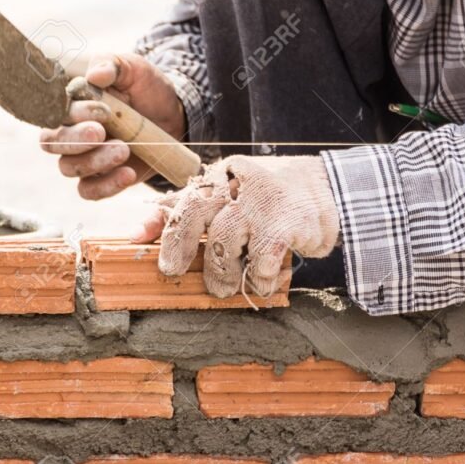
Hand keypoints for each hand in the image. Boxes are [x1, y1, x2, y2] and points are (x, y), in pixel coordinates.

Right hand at [39, 53, 185, 199]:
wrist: (172, 115)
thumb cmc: (145, 88)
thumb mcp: (133, 68)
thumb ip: (112, 65)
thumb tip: (94, 74)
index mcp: (71, 105)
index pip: (55, 112)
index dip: (73, 114)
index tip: (102, 109)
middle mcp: (70, 133)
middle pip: (52, 142)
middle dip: (75, 139)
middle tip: (101, 132)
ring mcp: (83, 159)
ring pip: (69, 168)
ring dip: (94, 161)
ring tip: (124, 150)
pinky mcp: (101, 179)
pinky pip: (89, 191)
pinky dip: (106, 186)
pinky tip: (128, 174)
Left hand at [132, 155, 340, 297]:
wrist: (327, 187)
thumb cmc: (265, 197)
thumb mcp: (225, 195)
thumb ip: (184, 211)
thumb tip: (138, 233)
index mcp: (221, 176)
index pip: (186, 200)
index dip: (166, 229)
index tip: (154, 255)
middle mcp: (239, 182)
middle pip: (198, 215)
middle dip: (182, 248)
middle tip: (179, 273)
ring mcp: (264, 200)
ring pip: (227, 241)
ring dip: (222, 272)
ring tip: (223, 287)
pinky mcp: (289, 222)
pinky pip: (263, 259)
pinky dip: (258, 278)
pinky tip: (261, 280)